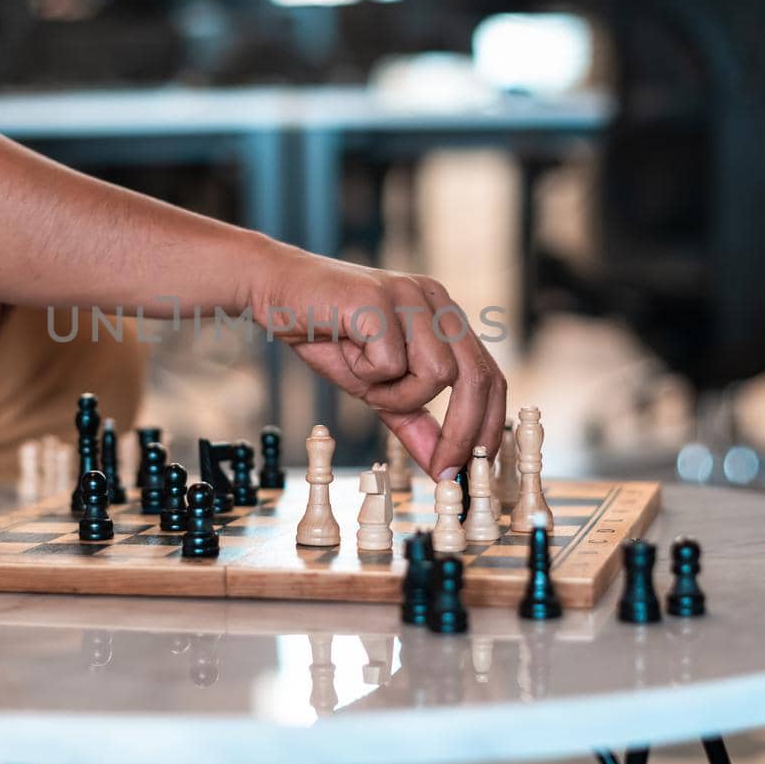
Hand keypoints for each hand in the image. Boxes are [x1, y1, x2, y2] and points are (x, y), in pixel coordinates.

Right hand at [245, 245, 507, 479]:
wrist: (275, 293)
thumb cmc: (326, 336)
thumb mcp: (376, 389)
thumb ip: (412, 421)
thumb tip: (443, 467)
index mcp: (443, 317)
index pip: (490, 374)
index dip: (490, 424)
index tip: (474, 467)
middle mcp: (436, 301)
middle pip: (477, 375)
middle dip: (463, 431)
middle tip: (443, 470)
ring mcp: (411, 296)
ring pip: (437, 374)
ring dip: (397, 396)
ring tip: (363, 380)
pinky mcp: (381, 298)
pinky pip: (392, 363)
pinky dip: (366, 373)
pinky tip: (345, 351)